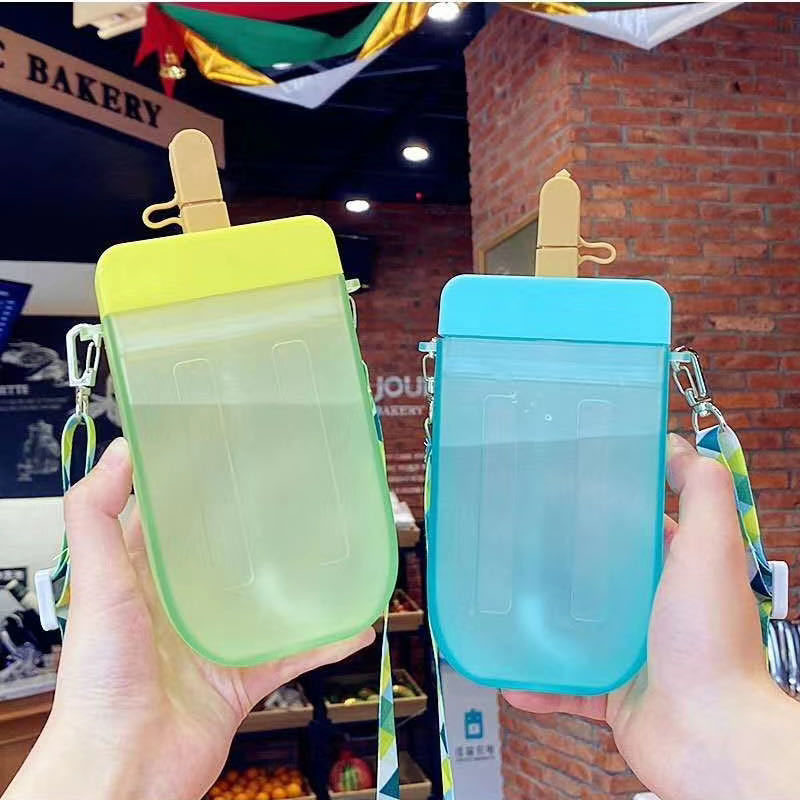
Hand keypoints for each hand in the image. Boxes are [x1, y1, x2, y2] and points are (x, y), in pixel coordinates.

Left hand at [4, 438, 373, 799]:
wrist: (123, 768)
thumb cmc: (101, 679)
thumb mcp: (98, 583)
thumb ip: (96, 516)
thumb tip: (118, 450)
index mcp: (144, 578)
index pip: (171, 518)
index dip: (196, 485)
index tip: (228, 451)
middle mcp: (180, 605)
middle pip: (227, 555)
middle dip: (258, 526)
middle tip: (296, 490)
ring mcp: (215, 641)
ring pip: (268, 602)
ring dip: (301, 582)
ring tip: (336, 550)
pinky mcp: (242, 678)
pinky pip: (293, 654)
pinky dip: (326, 641)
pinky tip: (356, 625)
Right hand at [504, 433, 799, 799]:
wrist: (711, 739)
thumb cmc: (712, 644)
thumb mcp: (711, 550)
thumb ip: (702, 494)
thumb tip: (680, 447)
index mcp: (678, 572)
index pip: (637, 526)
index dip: (603, 505)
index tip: (563, 486)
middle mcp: (656, 609)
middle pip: (598, 574)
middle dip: (559, 560)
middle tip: (516, 541)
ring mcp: (633, 652)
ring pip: (574, 628)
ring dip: (538, 620)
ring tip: (500, 603)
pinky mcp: (612, 693)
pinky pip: (564, 684)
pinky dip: (537, 682)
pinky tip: (509, 675)